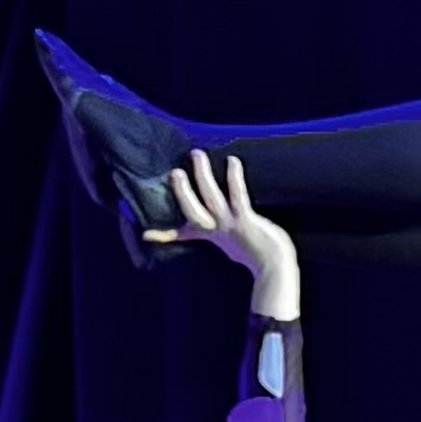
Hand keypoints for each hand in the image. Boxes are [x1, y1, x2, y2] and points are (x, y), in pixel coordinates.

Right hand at [165, 148, 299, 320]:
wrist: (275, 266)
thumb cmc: (255, 252)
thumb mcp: (231, 243)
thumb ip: (218, 232)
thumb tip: (211, 227)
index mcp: (209, 234)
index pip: (181, 234)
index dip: (163, 234)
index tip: (145, 235)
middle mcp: (216, 229)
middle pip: (192, 210)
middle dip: (182, 192)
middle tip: (174, 172)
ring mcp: (230, 224)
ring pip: (211, 197)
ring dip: (202, 175)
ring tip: (197, 154)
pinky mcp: (246, 220)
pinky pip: (237, 195)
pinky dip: (234, 178)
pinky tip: (233, 161)